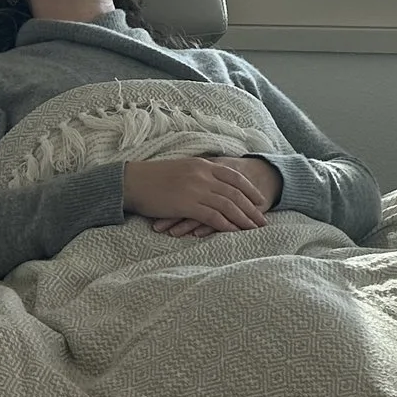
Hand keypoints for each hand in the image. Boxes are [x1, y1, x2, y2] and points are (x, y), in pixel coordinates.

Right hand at [121, 156, 276, 234]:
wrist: (132, 181)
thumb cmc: (153, 177)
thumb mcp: (181, 168)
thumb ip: (199, 173)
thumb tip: (212, 181)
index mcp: (203, 165)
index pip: (234, 176)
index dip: (250, 189)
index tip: (261, 200)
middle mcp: (203, 175)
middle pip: (235, 192)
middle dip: (251, 208)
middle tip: (263, 220)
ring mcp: (196, 189)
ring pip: (228, 205)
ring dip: (243, 218)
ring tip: (254, 229)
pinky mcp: (187, 204)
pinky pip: (212, 216)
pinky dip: (226, 225)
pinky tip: (234, 232)